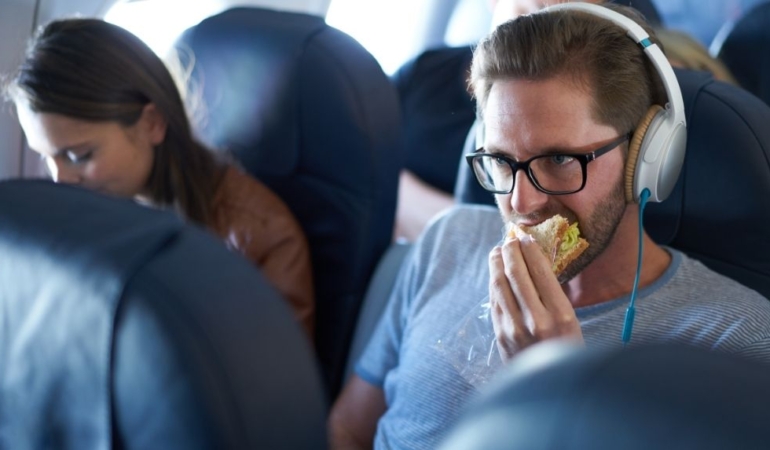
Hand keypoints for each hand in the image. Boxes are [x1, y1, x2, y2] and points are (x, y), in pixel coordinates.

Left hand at [488, 235, 583, 361]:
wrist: (549, 387)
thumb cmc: (566, 350)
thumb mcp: (572, 323)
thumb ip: (555, 297)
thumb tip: (536, 263)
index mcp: (560, 315)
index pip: (540, 271)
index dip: (530, 250)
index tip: (526, 238)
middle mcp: (536, 321)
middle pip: (516, 274)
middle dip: (510, 252)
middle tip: (509, 240)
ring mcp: (515, 329)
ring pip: (500, 285)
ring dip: (496, 264)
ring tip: (497, 251)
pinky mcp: (501, 335)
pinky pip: (494, 302)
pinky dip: (493, 283)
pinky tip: (495, 274)